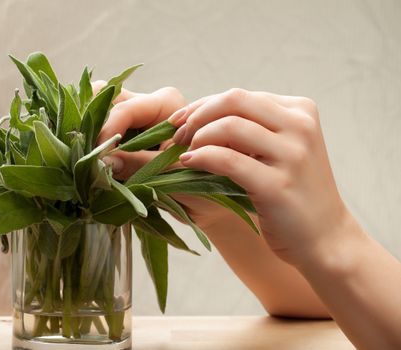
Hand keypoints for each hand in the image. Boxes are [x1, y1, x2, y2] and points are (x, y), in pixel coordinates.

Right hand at [95, 82, 245, 229]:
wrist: (212, 195)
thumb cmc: (202, 180)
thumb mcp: (174, 175)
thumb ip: (139, 165)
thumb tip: (103, 162)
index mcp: (166, 103)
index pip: (125, 109)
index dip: (107, 133)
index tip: (98, 159)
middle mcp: (149, 103)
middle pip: (107, 97)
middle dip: (94, 125)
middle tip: (88, 154)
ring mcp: (136, 116)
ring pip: (100, 109)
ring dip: (91, 132)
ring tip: (88, 157)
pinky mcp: (127, 132)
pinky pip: (102, 127)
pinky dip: (94, 141)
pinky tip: (91, 159)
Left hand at [171, 88, 351, 266]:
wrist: (325, 238)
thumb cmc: (292, 192)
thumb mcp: (279, 149)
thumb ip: (250, 128)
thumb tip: (196, 116)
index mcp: (300, 111)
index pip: (239, 96)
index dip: (203, 105)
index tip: (179, 121)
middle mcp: (300, 126)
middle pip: (234, 101)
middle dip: (197, 115)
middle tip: (178, 136)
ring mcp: (292, 155)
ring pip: (229, 127)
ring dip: (197, 137)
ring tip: (186, 153)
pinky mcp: (278, 185)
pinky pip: (228, 160)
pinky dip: (201, 157)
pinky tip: (189, 164)